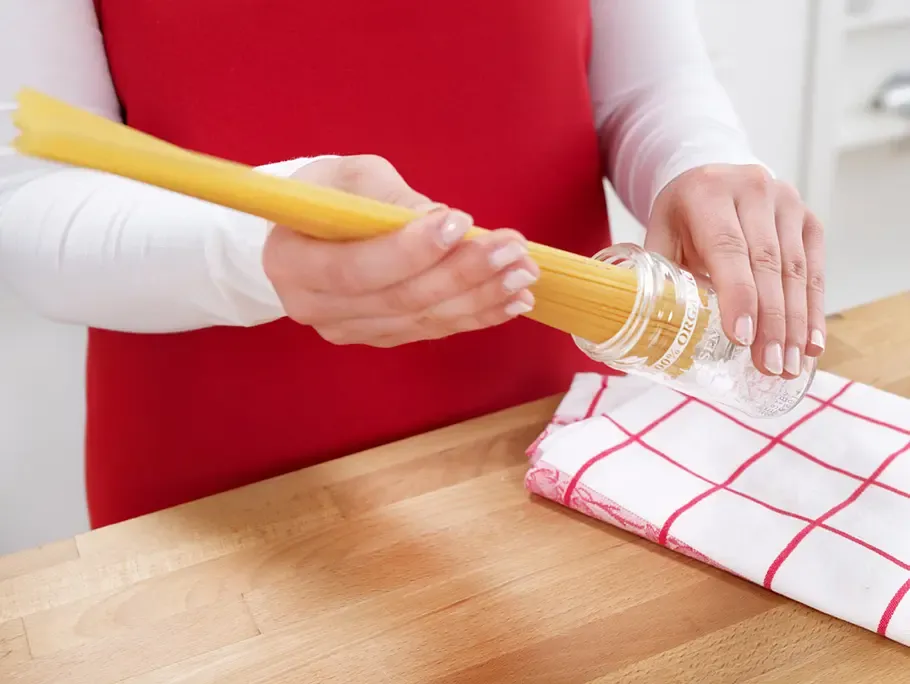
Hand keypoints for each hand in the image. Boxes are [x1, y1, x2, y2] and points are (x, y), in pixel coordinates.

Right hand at [263, 155, 537, 346]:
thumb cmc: (330, 194)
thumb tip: (436, 218)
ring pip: (422, 318)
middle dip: (462, 273)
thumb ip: (389, 197)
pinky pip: (433, 329)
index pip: (354, 267)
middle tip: (513, 249)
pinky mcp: (381, 337)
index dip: (410, 250)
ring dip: (480, 297)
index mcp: (291, 260)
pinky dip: (477, 314)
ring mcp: (350, 329)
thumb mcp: (351, 177)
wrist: (312, 232)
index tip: (461, 221)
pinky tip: (513, 299)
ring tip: (524, 273)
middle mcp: (315, 306)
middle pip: (398, 299)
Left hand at [646, 164, 824, 377]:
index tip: (742, 336)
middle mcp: (752, 189)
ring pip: (795, 269)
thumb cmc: (681, 218)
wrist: (711, 179)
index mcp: (707, 192)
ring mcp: (786, 202)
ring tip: (788, 365)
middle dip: (771, 320)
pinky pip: (815, 269)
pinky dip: (814, 309)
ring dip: (795, 323)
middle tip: (768, 364)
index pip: (727, 247)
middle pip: (767, 262)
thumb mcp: (660, 236)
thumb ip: (656, 277)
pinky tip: (810, 344)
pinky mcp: (808, 218)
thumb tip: (643, 330)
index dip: (738, 294)